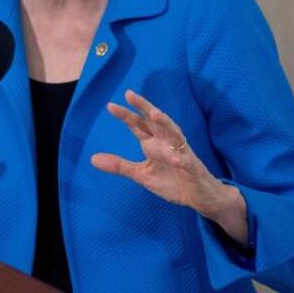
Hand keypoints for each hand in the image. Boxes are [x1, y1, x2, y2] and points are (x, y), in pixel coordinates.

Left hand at [91, 89, 248, 245]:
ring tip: (154, 114)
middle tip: (130, 95)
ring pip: (174, 135)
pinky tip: (175, 158)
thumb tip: (92, 158)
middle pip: (156, 122)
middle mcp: (168, 144)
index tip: (111, 105)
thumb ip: (120, 165)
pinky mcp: (194, 169)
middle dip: (145, 108)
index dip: (126, 115)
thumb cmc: (173, 181)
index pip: (138, 126)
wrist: (201, 198)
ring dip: (165, 124)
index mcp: (154, 144)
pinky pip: (187, 163)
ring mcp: (182, 154)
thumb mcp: (142, 174)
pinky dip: (181, 159)